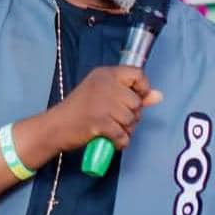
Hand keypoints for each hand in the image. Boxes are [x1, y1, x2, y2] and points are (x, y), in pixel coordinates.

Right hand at [46, 66, 161, 151]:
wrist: (55, 126)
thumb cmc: (79, 110)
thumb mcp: (104, 94)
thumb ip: (132, 93)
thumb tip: (158, 96)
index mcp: (105, 74)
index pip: (137, 74)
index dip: (142, 89)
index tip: (135, 99)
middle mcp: (104, 84)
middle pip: (136, 101)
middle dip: (132, 115)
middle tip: (117, 119)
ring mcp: (102, 103)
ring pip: (131, 119)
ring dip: (126, 129)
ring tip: (113, 129)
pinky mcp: (99, 122)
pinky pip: (123, 134)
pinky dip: (120, 141)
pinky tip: (112, 140)